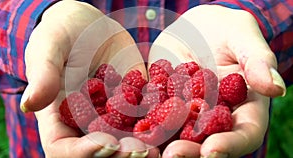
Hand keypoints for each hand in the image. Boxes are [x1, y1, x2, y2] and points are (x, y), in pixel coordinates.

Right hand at [20, 1, 157, 156]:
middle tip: (143, 150)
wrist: (90, 26)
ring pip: (126, 141)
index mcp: (60, 118)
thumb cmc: (62, 33)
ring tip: (161, 146)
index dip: (83, 152)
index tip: (106, 144)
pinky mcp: (135, 106)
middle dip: (121, 156)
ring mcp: (113, 117)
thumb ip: (43, 74)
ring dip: (144, 147)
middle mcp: (86, 124)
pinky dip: (161, 124)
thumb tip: (29, 105)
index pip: (63, 148)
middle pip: (99, 153)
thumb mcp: (49, 47)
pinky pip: (147, 119)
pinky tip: (177, 121)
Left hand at [149, 5, 285, 156]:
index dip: (230, 144)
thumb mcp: (242, 37)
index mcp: (242, 107)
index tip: (212, 150)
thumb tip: (276, 88)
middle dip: (190, 151)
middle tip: (174, 154)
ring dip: (162, 144)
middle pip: (206, 142)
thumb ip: (257, 61)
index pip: (243, 133)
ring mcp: (186, 115)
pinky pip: (151, 117)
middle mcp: (213, 118)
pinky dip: (141, 124)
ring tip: (146, 147)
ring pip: (176, 135)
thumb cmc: (225, 30)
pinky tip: (128, 129)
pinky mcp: (162, 106)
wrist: (194, 28)